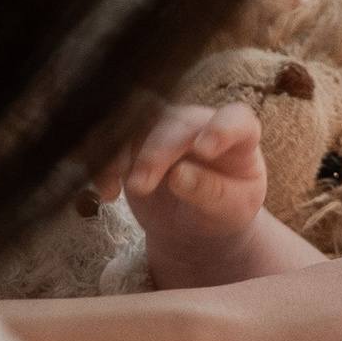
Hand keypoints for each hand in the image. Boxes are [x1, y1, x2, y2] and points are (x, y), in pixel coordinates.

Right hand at [114, 98, 269, 285]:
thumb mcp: (230, 210)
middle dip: (155, 152)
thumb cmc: (222, 210)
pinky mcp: (135, 139)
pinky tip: (107, 192)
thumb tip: (179, 177)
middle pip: (175, 123)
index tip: (203, 151)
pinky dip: (102, 161)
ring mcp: (165, 127)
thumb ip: (211, 192)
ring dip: (121, 151)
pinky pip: (111, 138)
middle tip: (141, 186)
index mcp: (239, 136)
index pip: (235, 120)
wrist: (194, 221)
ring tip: (117, 186)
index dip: (220, 130)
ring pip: (136, 121)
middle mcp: (200, 123)